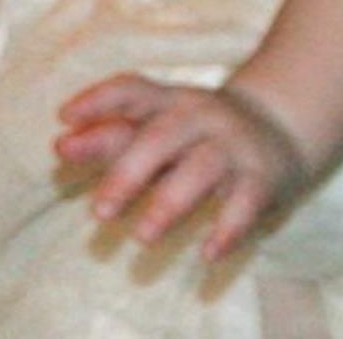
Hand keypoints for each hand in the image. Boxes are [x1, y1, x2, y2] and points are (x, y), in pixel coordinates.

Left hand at [55, 74, 309, 259]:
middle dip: (128, 173)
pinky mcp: (262, 176)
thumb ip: (111, 136)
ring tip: (142, 238)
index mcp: (169, 100)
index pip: (131, 90)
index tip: (63, 119)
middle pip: (161, 137)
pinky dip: (228, 228)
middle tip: (99, 212)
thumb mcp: (159, 127)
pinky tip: (208, 253)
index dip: (97, 100)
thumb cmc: (199, 133)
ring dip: (169, 203)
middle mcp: (199, 115)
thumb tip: (59, 145)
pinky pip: (246, 202)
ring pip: (200, 169)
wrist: (282, 126)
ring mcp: (232, 144)